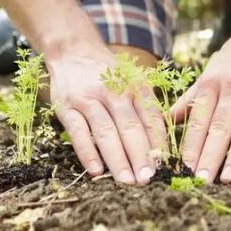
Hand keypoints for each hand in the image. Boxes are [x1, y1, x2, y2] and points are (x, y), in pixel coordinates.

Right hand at [48, 43, 165, 182]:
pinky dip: (87, 152)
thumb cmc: (108, 75)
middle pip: (129, 127)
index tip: (163, 167)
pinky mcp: (66, 106)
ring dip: (117, 158)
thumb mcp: (132, 83)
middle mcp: (113, 90)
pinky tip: (96, 171)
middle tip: (147, 179)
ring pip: (105, 131)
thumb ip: (145, 109)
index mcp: (134, 86)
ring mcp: (88, 98)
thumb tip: (159, 149)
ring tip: (127, 180)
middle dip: (139, 155)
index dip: (157, 144)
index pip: (150, 118)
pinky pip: (78, 132)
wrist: (72, 49)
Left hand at [174, 13, 230, 182]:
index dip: (191, 147)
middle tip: (202, 181)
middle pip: (219, 127)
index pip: (199, 121)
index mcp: (212, 83)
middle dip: (209, 156)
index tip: (184, 171)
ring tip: (227, 178)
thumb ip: (191, 98)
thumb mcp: (211, 71)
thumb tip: (165, 120)